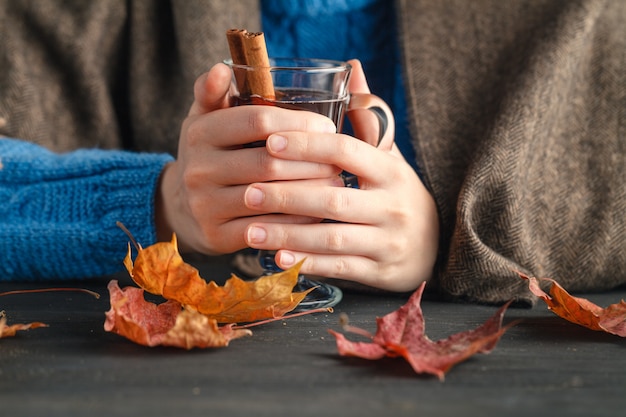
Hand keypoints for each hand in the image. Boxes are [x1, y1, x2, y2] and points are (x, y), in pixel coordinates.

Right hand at [155, 63, 339, 253]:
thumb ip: (214, 93)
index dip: (298, 123)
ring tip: (336, 184)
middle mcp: (198, 169)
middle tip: (339, 160)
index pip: (258, 120)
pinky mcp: (216, 236)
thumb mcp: (205, 120)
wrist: (183, 209)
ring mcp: (205, 205)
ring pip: (270, 197)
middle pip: (269, 162)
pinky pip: (266, 229)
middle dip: (311, 160)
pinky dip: (296, 221)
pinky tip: (317, 212)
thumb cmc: (210, 155)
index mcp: (200, 132)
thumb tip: (221, 68)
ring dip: (309, 191)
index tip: (328, 128)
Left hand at [242, 60, 438, 291]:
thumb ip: (366, 117)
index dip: (307, 145)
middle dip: (288, 195)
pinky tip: (278, 258)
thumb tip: (352, 66)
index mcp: (391, 170)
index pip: (346, 151)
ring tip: (251, 232)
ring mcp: (388, 241)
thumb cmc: (397, 193)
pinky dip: (308, 263)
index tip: (269, 141)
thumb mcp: (388, 155)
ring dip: (290, 234)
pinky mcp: (380, 271)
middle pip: (335, 197)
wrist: (436, 246)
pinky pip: (340, 267)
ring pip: (333, 237)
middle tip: (247, 192)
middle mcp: (393, 205)